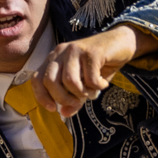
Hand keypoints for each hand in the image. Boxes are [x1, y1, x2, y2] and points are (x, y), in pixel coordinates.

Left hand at [32, 25, 146, 117]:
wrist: (121, 43)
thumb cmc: (100, 65)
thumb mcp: (84, 85)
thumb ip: (73, 99)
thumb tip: (64, 113)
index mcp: (54, 59)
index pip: (37, 79)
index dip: (42, 96)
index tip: (53, 109)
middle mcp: (61, 52)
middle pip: (50, 81)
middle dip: (63, 98)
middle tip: (78, 102)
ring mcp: (75, 50)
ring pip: (69, 81)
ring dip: (82, 93)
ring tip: (92, 92)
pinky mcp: (91, 52)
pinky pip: (90, 79)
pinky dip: (98, 86)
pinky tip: (104, 83)